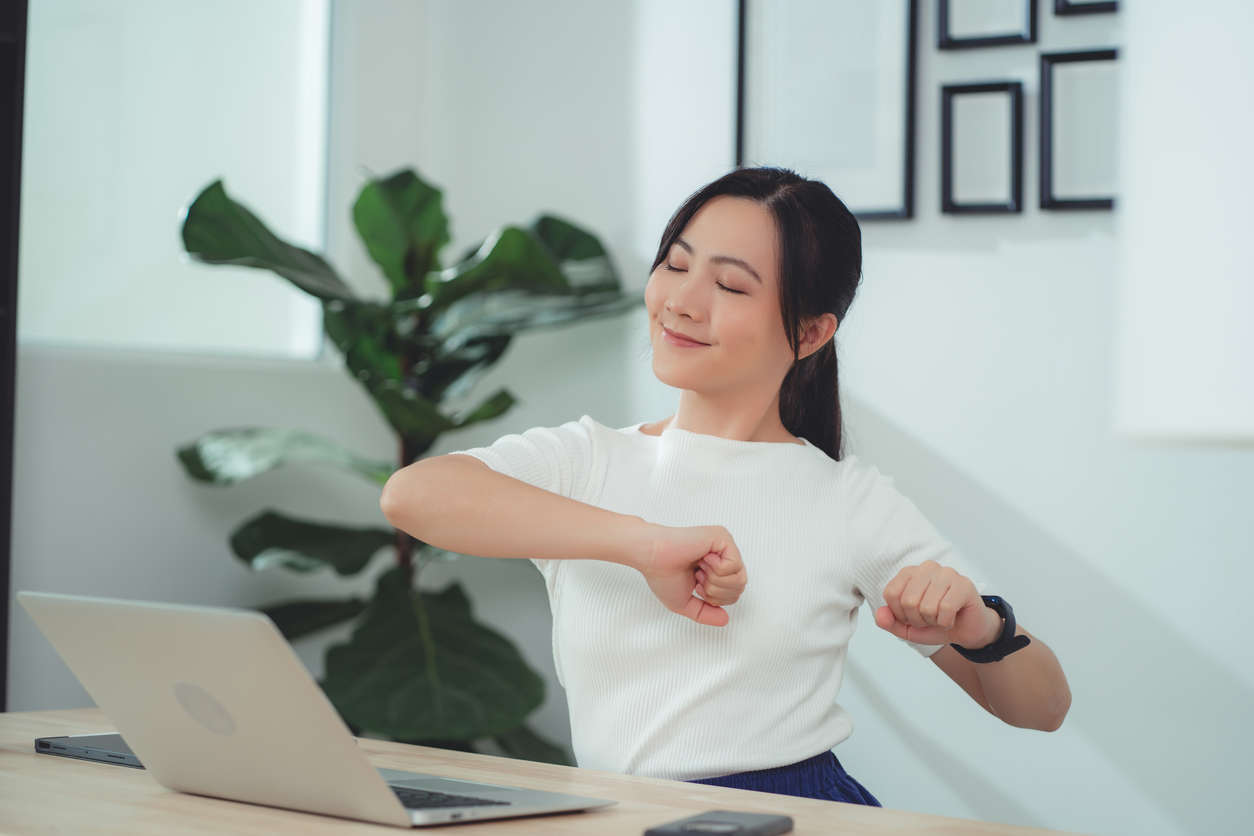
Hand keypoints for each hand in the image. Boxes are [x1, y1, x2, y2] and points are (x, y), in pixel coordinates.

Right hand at [639, 524, 746, 626]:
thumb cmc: (662, 574)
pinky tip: (702, 558)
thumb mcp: (685, 603)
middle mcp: (723, 556)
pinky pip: (734, 565)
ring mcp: (724, 545)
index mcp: (716, 568)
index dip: (714, 598)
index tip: (696, 585)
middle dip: (716, 592)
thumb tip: (725, 619)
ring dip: (714, 581)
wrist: (652, 556)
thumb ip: (705, 613)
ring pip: (740, 579)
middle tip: (698, 577)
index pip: (733, 593)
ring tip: (699, 569)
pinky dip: (715, 569)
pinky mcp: (723, 537)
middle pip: (740, 588)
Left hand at [874, 560, 999, 647]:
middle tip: (930, 619)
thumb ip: (889, 622)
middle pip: (908, 601)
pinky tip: (952, 618)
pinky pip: (946, 609)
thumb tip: (879, 615)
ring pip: (927, 606)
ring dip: (933, 621)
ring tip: (941, 617)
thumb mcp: (907, 628)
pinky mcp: (964, 584)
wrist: (966, 630)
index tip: (913, 617)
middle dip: (918, 620)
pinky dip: (946, 622)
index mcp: (910, 572)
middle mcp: (927, 567)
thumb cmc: (935, 623)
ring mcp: (947, 573)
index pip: (891, 594)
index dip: (899, 615)